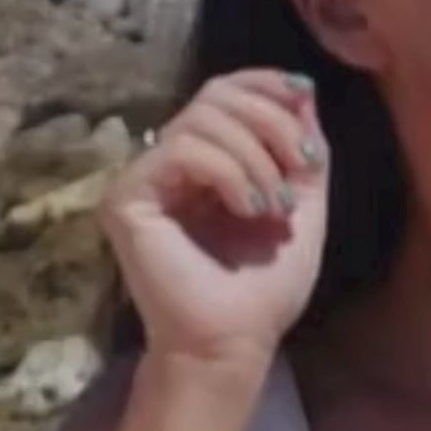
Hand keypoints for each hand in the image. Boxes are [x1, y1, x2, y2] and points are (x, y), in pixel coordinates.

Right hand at [102, 69, 329, 373]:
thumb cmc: (262, 292)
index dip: (264, 84)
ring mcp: (143, 180)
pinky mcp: (126, 198)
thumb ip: (303, 151)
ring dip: (255, 156)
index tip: (304, 98)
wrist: (231, 346)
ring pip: (200, 119)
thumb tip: (303, 89)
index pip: (223, 93)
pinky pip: (181, 151)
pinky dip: (227, 172)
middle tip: (301, 167)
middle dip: (269, 121)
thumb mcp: (303, 209)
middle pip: (214, 96)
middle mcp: (168, 165)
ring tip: (273, 206)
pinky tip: (247, 209)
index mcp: (206, 163)